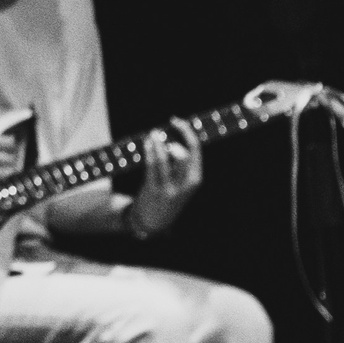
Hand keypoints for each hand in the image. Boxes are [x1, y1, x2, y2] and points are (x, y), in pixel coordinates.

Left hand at [127, 120, 203, 237]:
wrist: (154, 222)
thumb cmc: (168, 196)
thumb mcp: (182, 183)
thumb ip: (180, 164)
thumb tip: (173, 136)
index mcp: (196, 179)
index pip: (197, 151)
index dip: (188, 133)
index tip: (178, 120)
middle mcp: (186, 184)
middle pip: (185, 153)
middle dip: (178, 135)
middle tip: (168, 124)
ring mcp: (170, 187)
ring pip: (166, 159)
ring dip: (158, 143)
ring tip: (154, 133)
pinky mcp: (154, 189)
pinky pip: (152, 167)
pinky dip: (149, 152)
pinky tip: (147, 143)